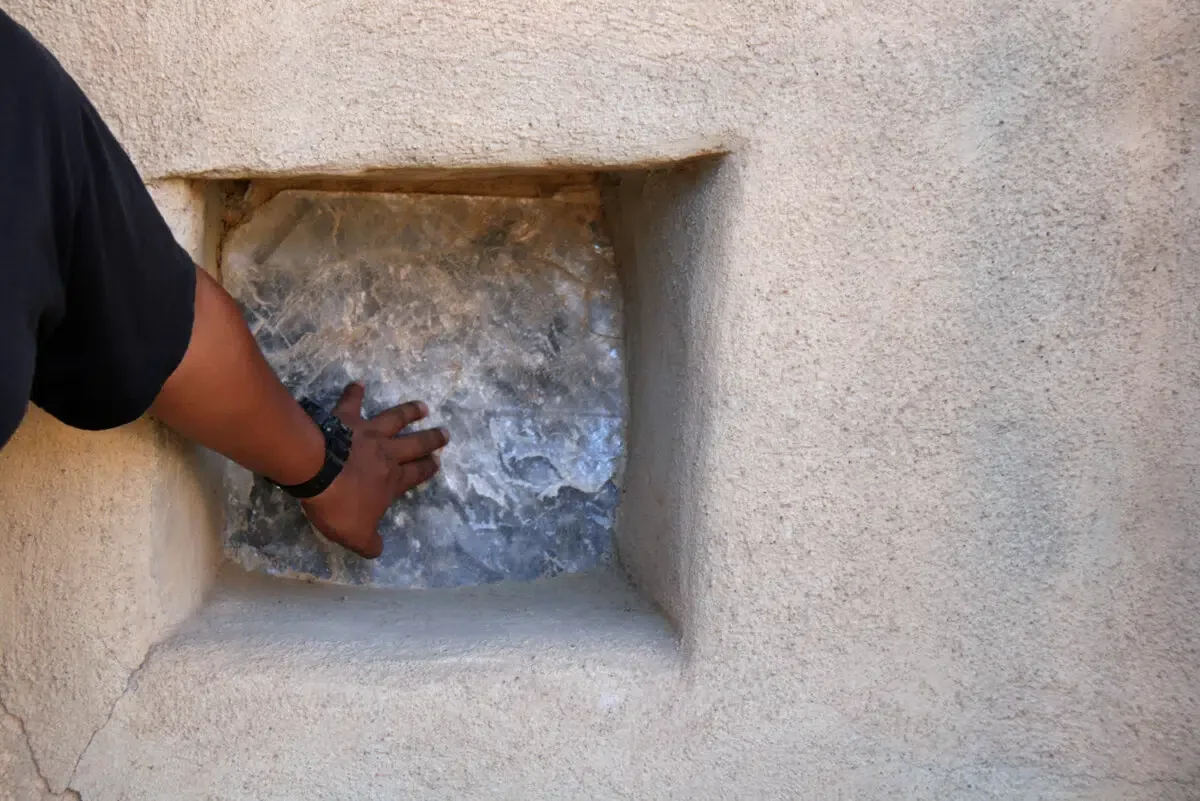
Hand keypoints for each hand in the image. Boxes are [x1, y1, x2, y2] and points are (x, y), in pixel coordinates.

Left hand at [300, 382, 448, 558]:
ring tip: (423, 407)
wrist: (314, 472)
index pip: (414, 475)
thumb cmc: (337, 504)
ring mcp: (367, 433)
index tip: (436, 463)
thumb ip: (370, 543)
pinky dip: (355, 392)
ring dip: (410, 412)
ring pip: (394, 419)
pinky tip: (358, 383)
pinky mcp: (345, 420)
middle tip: (444, 433)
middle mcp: (386, 453)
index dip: (426, 470)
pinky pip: (352, 403)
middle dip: (431, 440)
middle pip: (414, 445)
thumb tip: (378, 550)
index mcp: (391, 481)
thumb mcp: (355, 536)